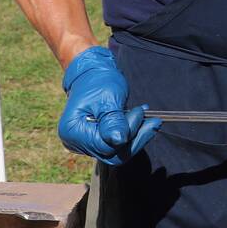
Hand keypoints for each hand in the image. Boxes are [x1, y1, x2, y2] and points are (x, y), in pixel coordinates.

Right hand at [58, 46, 160, 165]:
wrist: (92, 74)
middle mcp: (75, 142)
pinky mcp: (95, 141)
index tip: (140, 113)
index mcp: (72, 131)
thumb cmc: (98, 82)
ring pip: (116, 152)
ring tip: (148, 120)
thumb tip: (119, 140)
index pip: (106, 146)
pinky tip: (140, 121)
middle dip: (135, 138)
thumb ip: (113, 121)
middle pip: (111, 153)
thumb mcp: (108, 98)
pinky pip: (115, 145)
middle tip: (153, 122)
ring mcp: (84, 144)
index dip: (127, 133)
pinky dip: (130, 134)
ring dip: (136, 136)